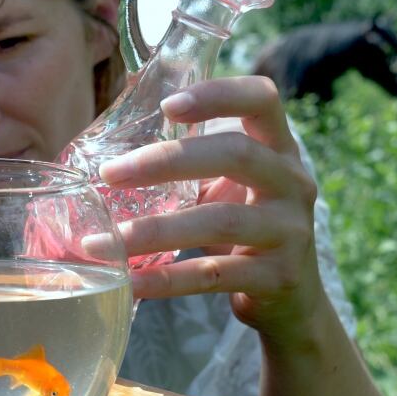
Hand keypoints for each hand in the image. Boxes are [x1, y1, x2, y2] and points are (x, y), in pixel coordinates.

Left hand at [99, 76, 327, 346]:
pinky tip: (129, 282)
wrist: (292, 300)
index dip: (218, 95)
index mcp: (280, 150)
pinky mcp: (278, 277)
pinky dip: (167, 279)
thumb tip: (108, 157)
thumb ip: (190, 167)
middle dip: (168, 160)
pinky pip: (213, 276)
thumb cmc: (245, 232)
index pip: (263, 99)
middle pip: (236, 154)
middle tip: (109, 173)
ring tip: (103, 241)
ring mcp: (290, 232)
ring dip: (155, 231)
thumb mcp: (230, 189)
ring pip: (220, 222)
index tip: (167, 106)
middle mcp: (293, 184)